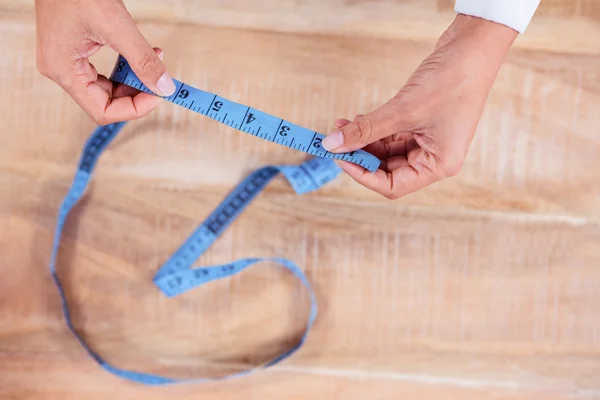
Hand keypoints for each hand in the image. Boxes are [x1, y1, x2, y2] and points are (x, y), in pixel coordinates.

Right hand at [34, 0, 175, 124]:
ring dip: (133, 78)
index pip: (102, 111)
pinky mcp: (74, 52)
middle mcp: (60, 70)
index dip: (134, 108)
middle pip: (105, 101)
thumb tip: (164, 87)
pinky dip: (125, 66)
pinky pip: (104, 72)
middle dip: (137, 92)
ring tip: (155, 59)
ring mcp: (66, 62)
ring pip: (107, 88)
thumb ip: (142, 60)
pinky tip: (143, 54)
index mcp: (63, 70)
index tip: (158, 95)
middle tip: (161, 80)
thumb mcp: (116, 26)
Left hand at [322, 15, 517, 198]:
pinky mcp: (423, 124)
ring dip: (364, 141)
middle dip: (361, 156)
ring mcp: (429, 141)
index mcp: (439, 165)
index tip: (339, 158)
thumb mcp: (402, 110)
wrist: (473, 47)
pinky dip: (374, 130)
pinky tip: (356, 120)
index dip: (363, 175)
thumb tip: (332, 145)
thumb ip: (366, 130)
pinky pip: (392, 135)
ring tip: (341, 127)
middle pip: (389, 169)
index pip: (393, 185)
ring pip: (387, 152)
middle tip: (335, 142)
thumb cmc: (451, 81)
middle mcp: (435, 158)